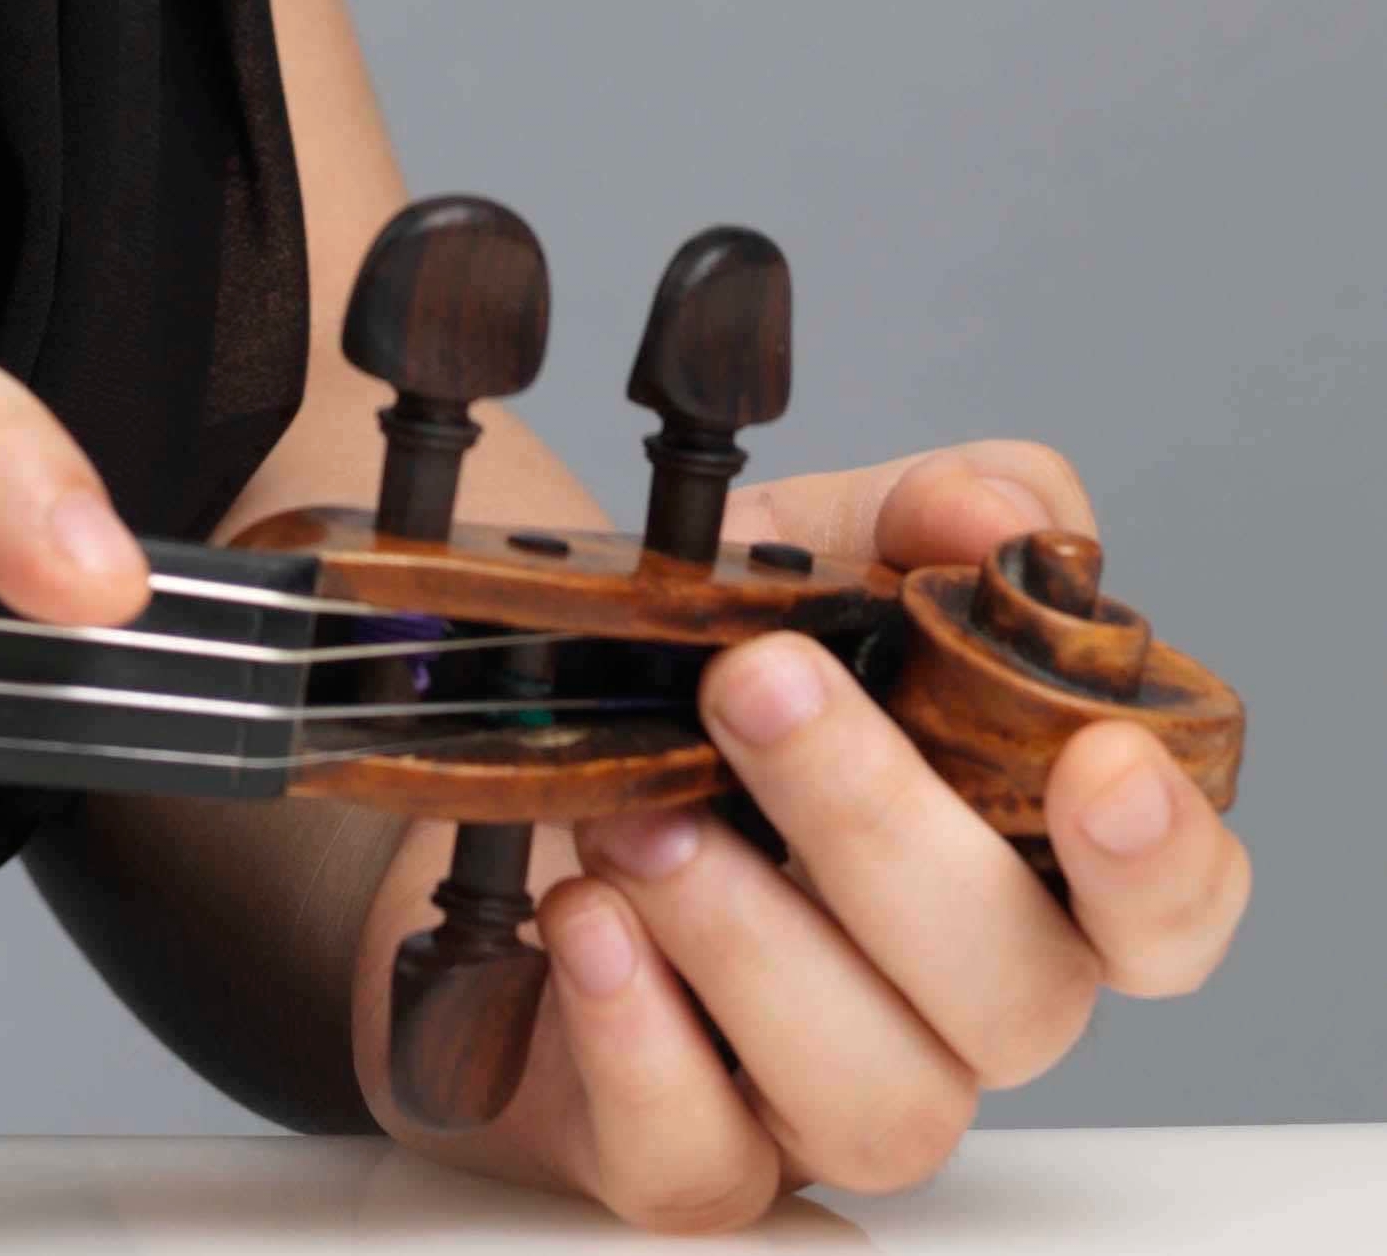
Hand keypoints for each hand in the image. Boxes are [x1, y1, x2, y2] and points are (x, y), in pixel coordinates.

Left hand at [370, 439, 1251, 1219]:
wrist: (508, 773)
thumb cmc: (704, 686)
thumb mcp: (805, 551)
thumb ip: (923, 513)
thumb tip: (1002, 519)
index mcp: (1015, 861)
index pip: (1166, 912)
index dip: (1165, 865)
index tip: (1102, 766)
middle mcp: (950, 1002)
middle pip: (1016, 994)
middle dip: (883, 827)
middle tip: (754, 684)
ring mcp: (825, 1095)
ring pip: (879, 1096)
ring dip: (748, 934)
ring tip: (632, 809)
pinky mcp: (687, 1156)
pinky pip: (701, 1161)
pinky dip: (639, 1037)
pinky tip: (586, 923)